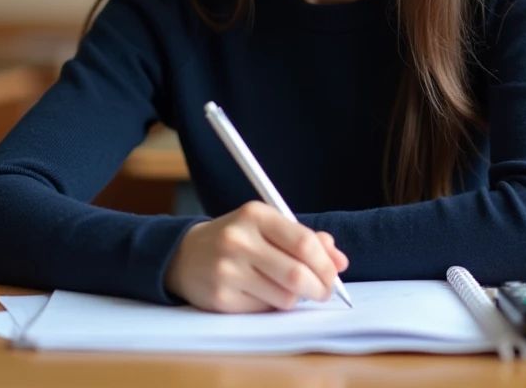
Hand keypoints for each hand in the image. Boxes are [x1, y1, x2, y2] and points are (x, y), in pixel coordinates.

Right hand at [164, 201, 349, 312]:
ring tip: (288, 290)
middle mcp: (239, 240)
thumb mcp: (267, 227)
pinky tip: (263, 295)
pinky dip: (273, 307)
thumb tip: (339, 261)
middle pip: (297, 274)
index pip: (303, 242)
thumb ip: (305, 239)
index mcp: (255, 215)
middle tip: (323, 292)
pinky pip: (264, 310)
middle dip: (320, 288)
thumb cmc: (237, 240)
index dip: (325, 263)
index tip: (334, 274)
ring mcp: (227, 270)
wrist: (185, 255)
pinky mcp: (221, 298)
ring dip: (296, 299)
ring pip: (284, 297)